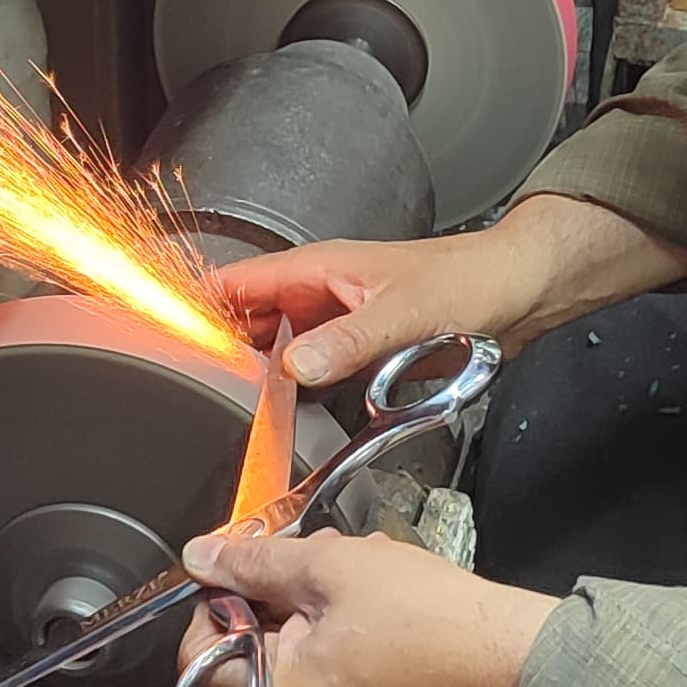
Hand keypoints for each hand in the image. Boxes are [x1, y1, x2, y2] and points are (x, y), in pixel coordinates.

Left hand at [175, 525, 554, 686]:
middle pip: (251, 658)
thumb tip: (199, 557)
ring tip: (359, 575)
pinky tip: (378, 605)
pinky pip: (330, 682)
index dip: (218, 603)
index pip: (200, 657)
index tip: (250, 571)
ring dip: (313, 610)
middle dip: (276, 598)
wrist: (509, 658)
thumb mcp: (328, 567)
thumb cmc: (426, 616)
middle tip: (317, 560)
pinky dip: (340, 639)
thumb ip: (254, 563)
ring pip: (294, 663)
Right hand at [212, 193, 686, 386]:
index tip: (164, 345)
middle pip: (247, 324)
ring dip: (262, 379)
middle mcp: (319, 294)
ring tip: (239, 415)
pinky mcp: (359, 350)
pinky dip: (297, 392)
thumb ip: (347, 342)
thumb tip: (294, 367)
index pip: (233, 283)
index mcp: (317, 269)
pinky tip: (293, 417)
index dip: (194, 309)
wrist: (522, 291)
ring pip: (278, 352)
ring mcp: (338, 323)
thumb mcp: (404, 313)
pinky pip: (313, 371)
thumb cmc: (471, 281)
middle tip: (202, 401)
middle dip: (223, 357)